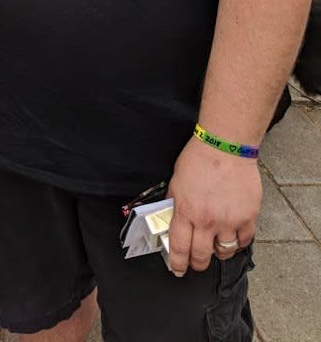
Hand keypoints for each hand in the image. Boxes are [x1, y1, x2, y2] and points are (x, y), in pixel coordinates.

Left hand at [166, 136, 260, 275]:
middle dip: (198, 264)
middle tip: (197, 263)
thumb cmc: (198, 159)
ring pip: (224, 252)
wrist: (225, 147)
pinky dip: (239, 242)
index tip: (178, 270)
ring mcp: (228, 221)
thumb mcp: (176, 180)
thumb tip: (171, 217)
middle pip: (201, 256)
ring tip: (217, 247)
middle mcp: (206, 221)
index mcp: (185, 211)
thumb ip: (175, 202)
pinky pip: (244, 240)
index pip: (179, 247)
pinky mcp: (247, 217)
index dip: (178, 263)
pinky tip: (234, 236)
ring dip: (219, 253)